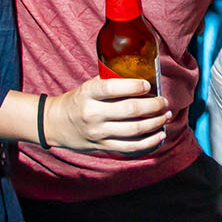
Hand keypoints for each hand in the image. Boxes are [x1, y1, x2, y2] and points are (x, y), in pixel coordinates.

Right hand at [49, 78, 170, 153]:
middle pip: (129, 110)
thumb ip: (110, 81)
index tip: (148, 84)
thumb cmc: (78, 101)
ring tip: (165, 116)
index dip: (133, 86)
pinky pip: (131, 147)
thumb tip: (141, 75)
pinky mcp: (103, 147)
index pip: (112, 88)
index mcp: (88, 94)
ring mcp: (98, 132)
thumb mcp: (88, 86)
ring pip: (134, 130)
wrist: (55, 124)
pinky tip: (160, 135)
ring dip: (155, 123)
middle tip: (164, 102)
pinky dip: (149, 142)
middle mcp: (93, 114)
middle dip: (153, 106)